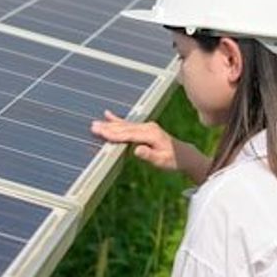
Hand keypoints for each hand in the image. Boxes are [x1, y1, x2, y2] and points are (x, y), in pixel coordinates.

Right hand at [90, 110, 210, 183]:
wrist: (184, 155)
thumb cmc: (173, 160)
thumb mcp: (162, 161)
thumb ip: (149, 156)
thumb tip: (136, 150)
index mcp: (151, 134)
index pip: (129, 134)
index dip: (114, 134)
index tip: (101, 133)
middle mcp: (148, 127)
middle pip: (125, 128)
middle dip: (108, 127)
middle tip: (93, 126)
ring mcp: (147, 126)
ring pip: (125, 125)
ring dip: (110, 124)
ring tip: (95, 122)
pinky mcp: (145, 128)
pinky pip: (129, 124)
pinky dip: (118, 119)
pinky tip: (108, 114)